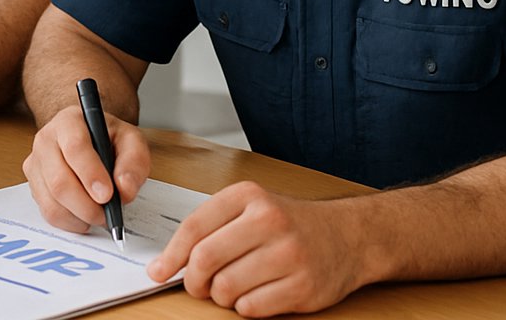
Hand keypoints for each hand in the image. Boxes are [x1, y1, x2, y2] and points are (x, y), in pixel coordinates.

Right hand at [23, 104, 150, 232]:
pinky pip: (48, 212)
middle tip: (107, 214)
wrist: (91, 141)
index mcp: (69, 122)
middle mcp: (46, 140)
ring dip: (80, 216)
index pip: (74, 148)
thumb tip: (124, 189)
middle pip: (59, 180)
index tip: (107, 195)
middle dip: (86, 206)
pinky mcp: (34, 185)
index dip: (90, 174)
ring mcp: (36, 163)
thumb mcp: (131, 141)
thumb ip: (134, 162)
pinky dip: (70, 222)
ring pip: (52, 201)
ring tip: (99, 214)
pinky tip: (84, 215)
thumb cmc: (109, 139)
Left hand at [148, 181, 364, 316]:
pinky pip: (252, 308)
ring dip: (221, 296)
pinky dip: (245, 307)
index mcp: (248, 197)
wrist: (348, 236)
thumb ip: (211, 229)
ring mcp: (289, 254)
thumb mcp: (250, 208)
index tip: (157, 272)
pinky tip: (255, 294)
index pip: (194, 228)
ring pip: (226, 288)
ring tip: (234, 286)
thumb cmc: (289, 224)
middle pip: (205, 261)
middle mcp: (269, 220)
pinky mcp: (304, 286)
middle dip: (194, 281)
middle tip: (198, 286)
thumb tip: (167, 263)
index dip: (171, 256)